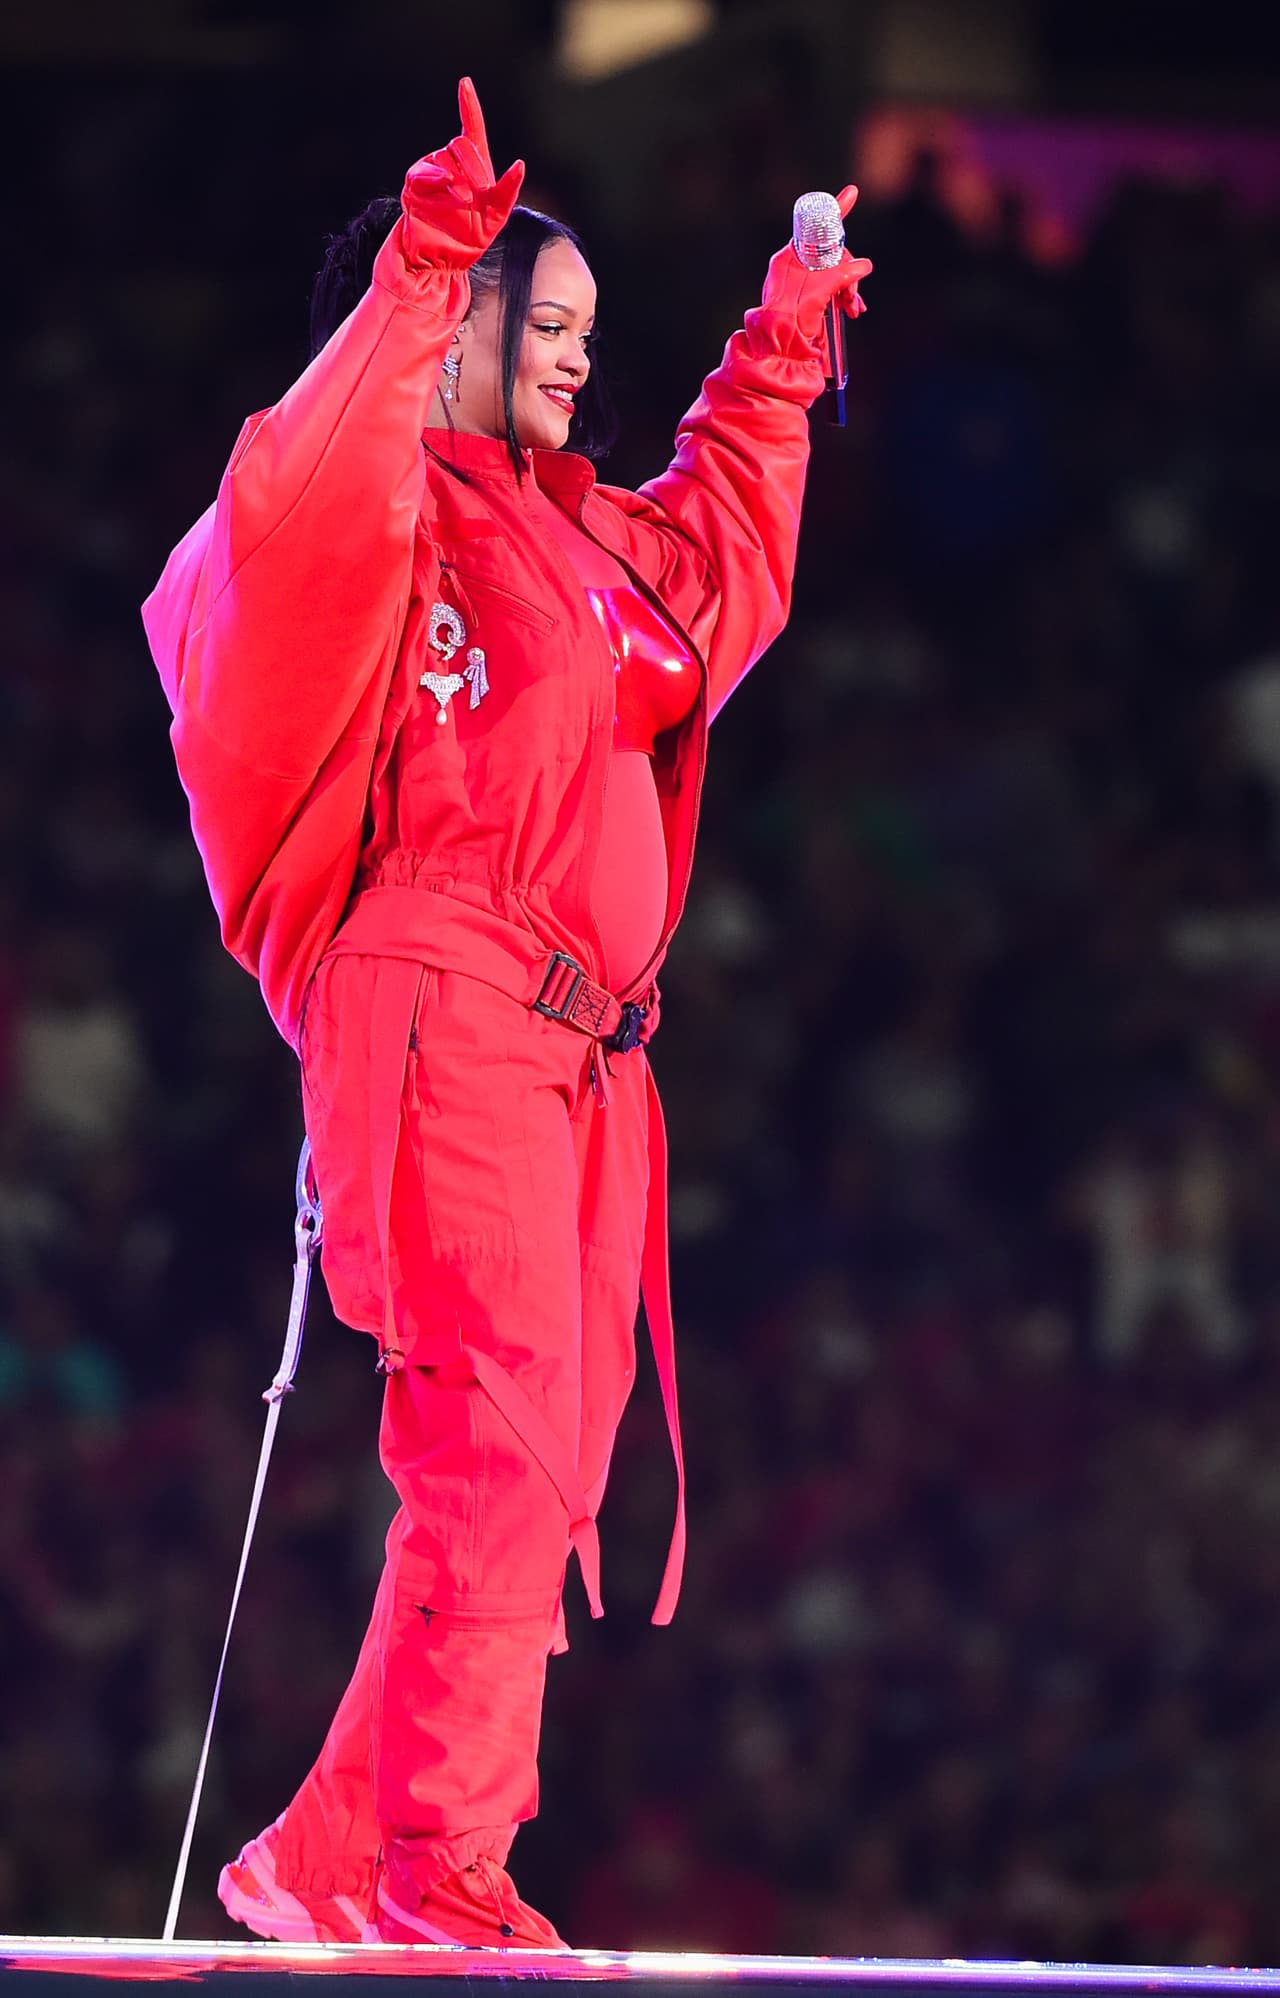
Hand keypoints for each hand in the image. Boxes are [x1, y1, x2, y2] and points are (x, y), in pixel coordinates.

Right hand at [401, 77, 524, 270]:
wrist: (441, 260)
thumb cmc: (470, 239)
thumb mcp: (496, 217)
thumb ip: (508, 191)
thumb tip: (520, 164)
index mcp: (472, 166)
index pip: (471, 128)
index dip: (468, 106)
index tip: (464, 83)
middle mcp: (451, 164)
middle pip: (462, 145)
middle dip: (474, 166)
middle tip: (480, 192)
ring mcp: (431, 173)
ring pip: (444, 158)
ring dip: (457, 179)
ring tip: (462, 203)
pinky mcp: (414, 186)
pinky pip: (422, 173)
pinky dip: (433, 178)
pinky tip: (443, 187)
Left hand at [761, 182, 872, 339]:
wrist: (778, 354)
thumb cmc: (789, 323)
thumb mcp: (817, 295)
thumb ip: (840, 276)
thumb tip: (863, 266)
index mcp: (789, 259)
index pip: (816, 228)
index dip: (836, 212)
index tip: (852, 193)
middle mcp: (794, 267)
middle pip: (832, 254)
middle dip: (849, 271)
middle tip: (853, 297)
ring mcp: (801, 282)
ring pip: (834, 272)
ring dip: (849, 288)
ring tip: (853, 309)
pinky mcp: (807, 297)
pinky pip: (832, 287)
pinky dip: (843, 296)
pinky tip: (851, 309)